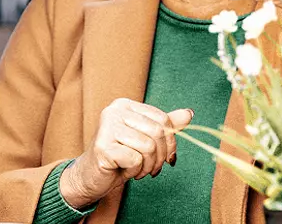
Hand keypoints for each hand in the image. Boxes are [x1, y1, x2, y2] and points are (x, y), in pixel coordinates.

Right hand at [59, 99, 192, 207]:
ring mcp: (107, 127)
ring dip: (148, 166)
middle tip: (153, 169)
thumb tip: (189, 113)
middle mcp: (114, 111)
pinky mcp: (103, 147)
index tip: (168, 158)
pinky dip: (135, 171)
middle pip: (157, 132)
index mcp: (125, 105)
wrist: (91, 176)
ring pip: (148, 146)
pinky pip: (135, 160)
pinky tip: (126, 171)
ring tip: (139, 171)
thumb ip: (164, 126)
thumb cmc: (119, 157)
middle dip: (161, 156)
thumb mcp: (144, 140)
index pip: (162, 119)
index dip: (172, 142)